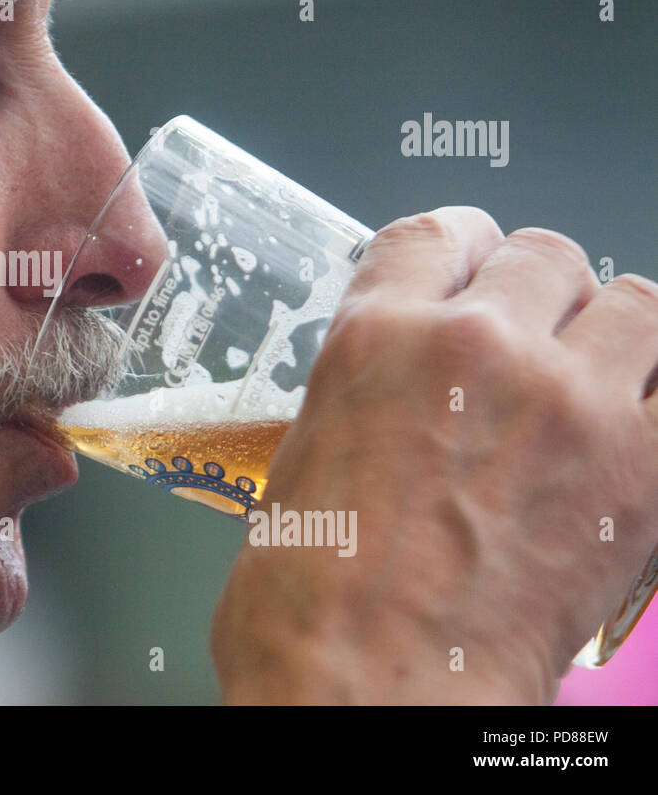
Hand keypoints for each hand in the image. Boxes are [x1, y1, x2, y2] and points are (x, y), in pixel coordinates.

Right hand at [211, 206, 657, 702]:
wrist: (373, 693)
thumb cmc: (311, 604)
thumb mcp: (302, 459)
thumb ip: (365, 394)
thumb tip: (400, 391)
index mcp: (377, 338)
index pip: (436, 233)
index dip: (461, 246)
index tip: (473, 263)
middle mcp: (474, 347)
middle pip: (543, 254)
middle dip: (536, 291)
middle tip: (528, 338)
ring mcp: (566, 401)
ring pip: (634, 300)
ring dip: (612, 331)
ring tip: (592, 377)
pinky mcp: (638, 467)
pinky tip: (631, 429)